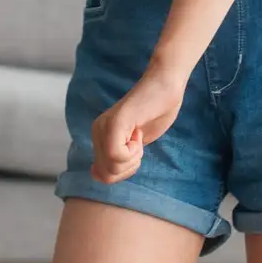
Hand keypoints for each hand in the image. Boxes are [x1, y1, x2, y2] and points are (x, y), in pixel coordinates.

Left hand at [89, 64, 187, 183]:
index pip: (102, 175)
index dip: (124, 172)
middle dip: (128, 168)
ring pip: (112, 167)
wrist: (165, 86)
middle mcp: (97, 131)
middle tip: (138, 145)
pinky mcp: (115, 123)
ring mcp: (104, 127)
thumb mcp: (135, 144)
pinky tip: (139, 133)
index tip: (135, 152)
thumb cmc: (156, 113)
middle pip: (107, 175)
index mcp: (99, 137)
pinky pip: (116, 155)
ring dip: (133, 159)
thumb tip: (97, 176)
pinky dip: (134, 152)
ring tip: (138, 136)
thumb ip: (117, 159)